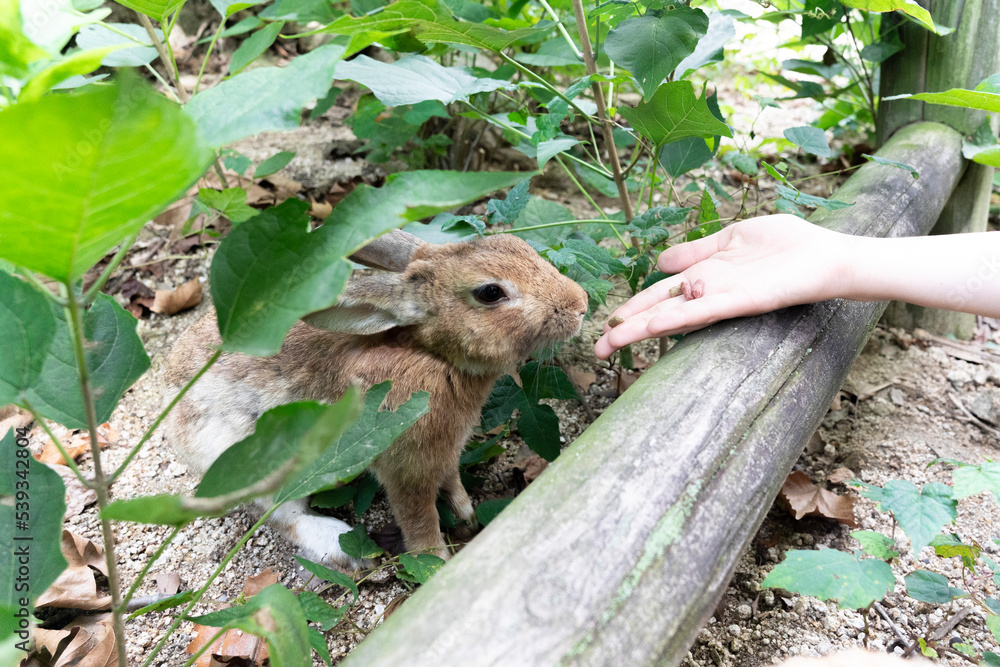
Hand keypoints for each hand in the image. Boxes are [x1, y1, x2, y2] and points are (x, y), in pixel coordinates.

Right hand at [594, 215, 851, 358]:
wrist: (828, 256)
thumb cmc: (786, 245)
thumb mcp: (731, 237)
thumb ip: (695, 250)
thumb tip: (658, 262)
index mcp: (703, 277)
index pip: (658, 295)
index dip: (631, 309)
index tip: (606, 325)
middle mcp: (709, 292)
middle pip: (659, 312)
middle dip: (627, 330)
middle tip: (597, 351)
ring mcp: (724, 298)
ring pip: (675, 317)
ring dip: (643, 330)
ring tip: (613, 343)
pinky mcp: (744, 301)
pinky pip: (706, 311)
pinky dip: (680, 318)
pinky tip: (655, 326)